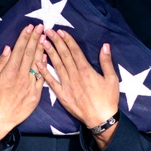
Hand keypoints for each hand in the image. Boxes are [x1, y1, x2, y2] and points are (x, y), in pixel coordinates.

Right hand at [0, 24, 46, 150]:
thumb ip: (0, 63)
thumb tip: (8, 48)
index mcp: (9, 72)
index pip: (19, 50)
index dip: (25, 37)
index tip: (30, 27)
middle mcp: (21, 77)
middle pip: (30, 54)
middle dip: (35, 38)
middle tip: (41, 26)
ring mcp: (30, 85)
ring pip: (38, 64)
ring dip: (42, 49)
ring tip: (46, 37)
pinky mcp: (36, 94)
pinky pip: (42, 78)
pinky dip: (45, 66)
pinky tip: (47, 56)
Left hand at [40, 30, 119, 145]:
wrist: (100, 119)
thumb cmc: (108, 99)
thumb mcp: (112, 79)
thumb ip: (107, 62)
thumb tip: (105, 46)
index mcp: (86, 70)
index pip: (75, 51)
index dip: (67, 40)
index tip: (60, 31)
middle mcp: (74, 75)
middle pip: (64, 55)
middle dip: (55, 42)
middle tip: (47, 31)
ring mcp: (67, 85)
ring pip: (56, 65)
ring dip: (49, 52)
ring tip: (42, 41)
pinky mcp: (62, 94)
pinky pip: (51, 81)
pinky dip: (44, 71)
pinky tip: (38, 63)